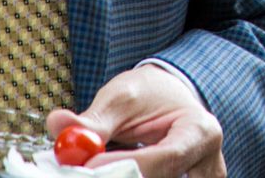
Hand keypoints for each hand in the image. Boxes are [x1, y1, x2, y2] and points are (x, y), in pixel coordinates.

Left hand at [48, 64, 224, 177]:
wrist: (165, 101)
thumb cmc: (148, 95)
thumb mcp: (121, 98)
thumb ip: (93, 120)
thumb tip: (58, 123)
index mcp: (199, 131)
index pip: (167, 158)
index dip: (127, 166)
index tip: (90, 167)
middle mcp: (206, 164)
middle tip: (86, 172)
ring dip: (125, 177)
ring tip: (98, 166)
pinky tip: (113, 171)